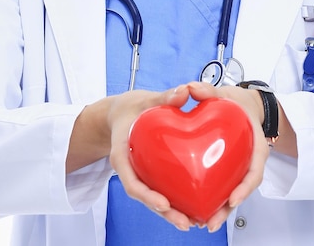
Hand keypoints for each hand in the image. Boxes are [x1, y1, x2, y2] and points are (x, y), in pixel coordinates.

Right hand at [107, 84, 194, 230]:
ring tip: (192, 222)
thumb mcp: (144, 99)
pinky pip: (161, 189)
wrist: (120, 112)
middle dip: (165, 212)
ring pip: (154, 197)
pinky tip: (193, 208)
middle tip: (184, 222)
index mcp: (122, 154)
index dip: (147, 195)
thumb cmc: (129, 108)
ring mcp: (140, 173)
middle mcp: (130, 169)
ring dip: (171, 213)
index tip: (163, 203)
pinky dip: (175, 200)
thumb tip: (185, 91)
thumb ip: (164, 96)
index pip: (131, 181)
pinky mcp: (151, 173)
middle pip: (145, 196)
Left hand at [186, 81, 269, 231]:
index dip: (245, 187)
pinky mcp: (225, 169)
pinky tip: (194, 209)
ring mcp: (237, 166)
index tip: (233, 199)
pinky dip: (211, 199)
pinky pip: (220, 186)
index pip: (254, 171)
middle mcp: (247, 160)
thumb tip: (190, 88)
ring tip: (202, 223)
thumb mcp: (224, 93)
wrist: (241, 105)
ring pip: (230, 192)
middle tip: (211, 221)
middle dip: (228, 209)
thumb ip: (207, 90)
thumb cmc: (236, 102)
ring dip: (219, 210)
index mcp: (254, 145)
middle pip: (242, 189)